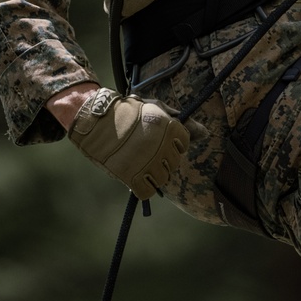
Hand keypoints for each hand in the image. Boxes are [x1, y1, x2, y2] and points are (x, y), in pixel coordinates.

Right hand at [67, 87, 188, 197]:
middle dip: (162, 158)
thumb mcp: (155, 109)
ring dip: (153, 173)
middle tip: (145, 150)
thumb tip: (205, 134)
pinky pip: (148, 192)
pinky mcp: (132, 177)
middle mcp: (162, 146)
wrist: (95, 120)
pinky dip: (143, 187)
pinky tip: (134, 177)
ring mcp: (147, 163)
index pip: (183, 144)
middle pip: (173, 162)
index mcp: (169, 127)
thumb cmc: (127, 112)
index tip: (158, 139)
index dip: (172, 143)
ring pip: (163, 178)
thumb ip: (181, 122)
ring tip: (138, 162)